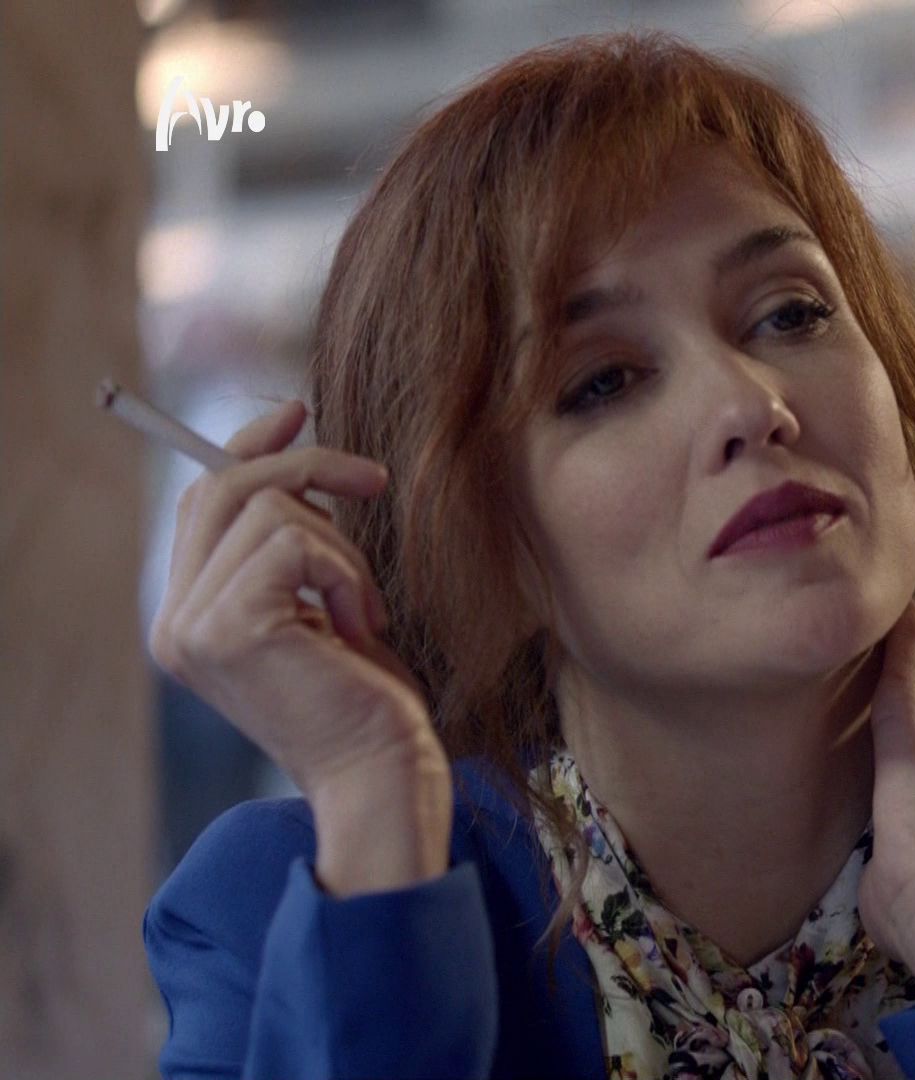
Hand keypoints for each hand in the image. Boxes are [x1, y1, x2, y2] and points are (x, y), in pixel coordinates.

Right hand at [148, 400, 449, 892]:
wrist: (382, 772)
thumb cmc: (367, 699)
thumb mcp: (324, 604)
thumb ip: (293, 545)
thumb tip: (298, 456)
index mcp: (190, 616)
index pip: (202, 501)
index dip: (248, 448)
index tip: (299, 414)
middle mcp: (176, 623)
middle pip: (223, 488)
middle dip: (305, 468)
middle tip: (373, 480)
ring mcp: (194, 627)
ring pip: (270, 511)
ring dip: (342, 547)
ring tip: (363, 608)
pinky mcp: (231, 629)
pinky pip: (297, 544)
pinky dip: (346, 572)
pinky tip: (360, 624)